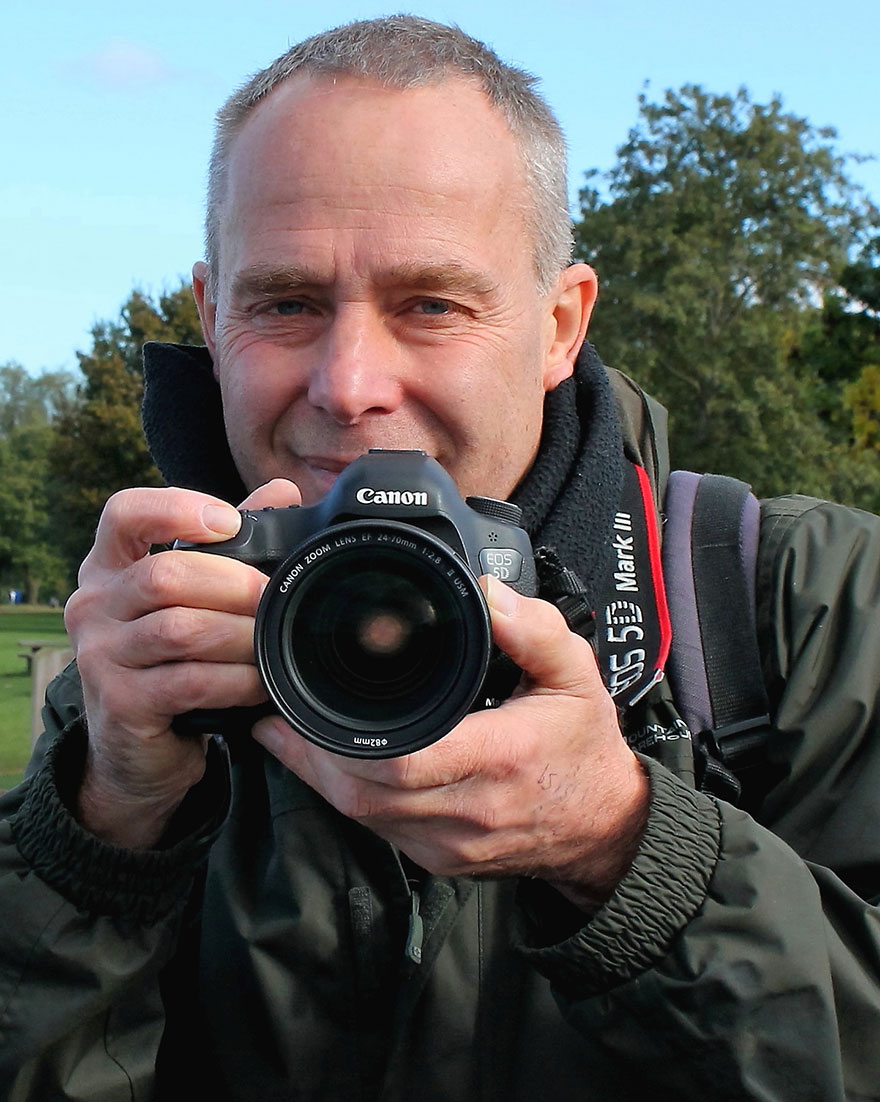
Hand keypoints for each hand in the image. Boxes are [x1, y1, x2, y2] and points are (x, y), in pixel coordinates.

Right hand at [64, 479, 301, 848]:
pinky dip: (235, 680)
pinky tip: (259, 683)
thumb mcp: (192, 598)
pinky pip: (189, 682)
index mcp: (109, 567)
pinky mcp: (121, 704)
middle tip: (273, 596)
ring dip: (240, 635)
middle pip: (165, 574)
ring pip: (180, 630)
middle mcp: (93, 605)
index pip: (123, 513)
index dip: (176, 508)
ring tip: (272, 641)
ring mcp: (100, 657)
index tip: (229, 522)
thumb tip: (282, 491)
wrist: (137, 749)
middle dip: (233, 583)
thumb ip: (232, 543)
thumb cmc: (171, 659)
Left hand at [253, 575, 648, 908]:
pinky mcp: (439, 861)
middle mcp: (469, 810)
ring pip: (362, 816)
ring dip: (319, 775)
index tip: (303, 703)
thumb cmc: (585, 747)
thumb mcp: (577, 674)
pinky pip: (376, 831)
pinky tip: (326, 765)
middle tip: (277, 710)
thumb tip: (488, 593)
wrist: (606, 827)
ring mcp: (450, 844)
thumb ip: (534, 629)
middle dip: (312, 753)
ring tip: (286, 732)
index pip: (403, 760)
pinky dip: (346, 796)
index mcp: (500, 758)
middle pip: (365, 792)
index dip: (341, 738)